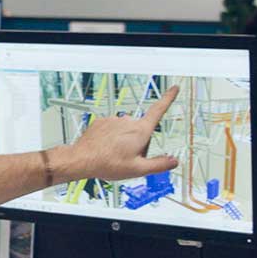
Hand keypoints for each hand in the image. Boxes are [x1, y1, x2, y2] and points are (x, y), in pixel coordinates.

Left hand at [53, 85, 180, 180]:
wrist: (81, 160)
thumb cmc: (107, 164)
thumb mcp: (138, 169)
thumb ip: (159, 165)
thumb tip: (173, 161)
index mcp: (140, 131)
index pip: (159, 110)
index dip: (168, 98)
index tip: (174, 88)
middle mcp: (127, 121)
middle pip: (141, 130)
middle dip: (139, 142)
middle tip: (128, 157)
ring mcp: (113, 120)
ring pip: (125, 130)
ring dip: (124, 140)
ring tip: (114, 155)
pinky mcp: (101, 122)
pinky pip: (112, 129)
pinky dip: (111, 137)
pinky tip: (105, 148)